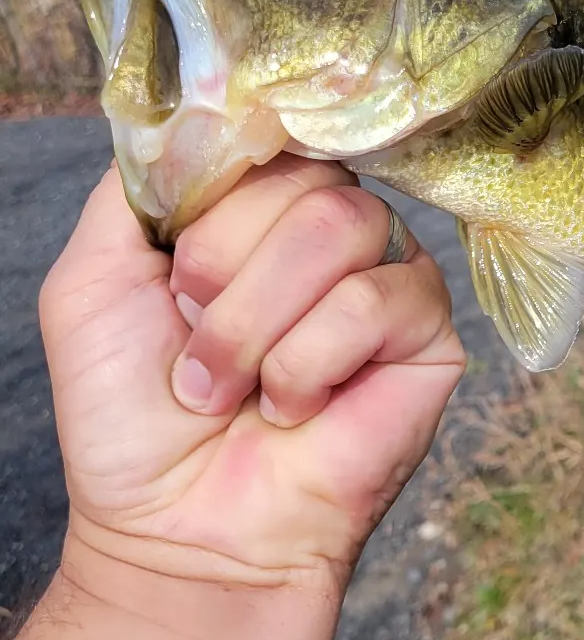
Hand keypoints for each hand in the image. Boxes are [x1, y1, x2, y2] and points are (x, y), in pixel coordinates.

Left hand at [40, 157, 465, 598]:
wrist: (182, 528)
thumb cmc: (135, 420)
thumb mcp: (95, 280)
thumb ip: (140, 184)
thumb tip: (200, 111)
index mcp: (261, 212)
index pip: (264, 139)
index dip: (214, 207)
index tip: (177, 282)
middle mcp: (331, 234)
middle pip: (304, 179)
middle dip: (225, 274)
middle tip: (199, 351)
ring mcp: (388, 277)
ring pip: (342, 227)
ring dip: (259, 323)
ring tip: (240, 390)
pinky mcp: (432, 336)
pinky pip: (380, 299)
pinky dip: (312, 362)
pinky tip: (299, 408)